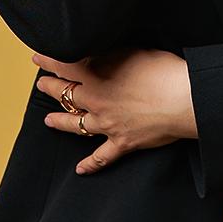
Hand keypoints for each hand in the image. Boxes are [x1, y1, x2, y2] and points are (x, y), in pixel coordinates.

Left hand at [30, 47, 197, 175]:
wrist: (184, 100)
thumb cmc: (164, 71)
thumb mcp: (133, 51)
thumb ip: (111, 54)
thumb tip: (99, 54)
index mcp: (97, 75)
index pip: (64, 66)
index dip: (48, 61)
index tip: (38, 57)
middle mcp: (97, 101)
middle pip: (65, 95)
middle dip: (50, 88)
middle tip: (41, 84)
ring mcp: (108, 124)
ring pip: (75, 125)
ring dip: (60, 121)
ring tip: (48, 120)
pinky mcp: (122, 143)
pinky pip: (101, 157)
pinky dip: (90, 164)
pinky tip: (80, 169)